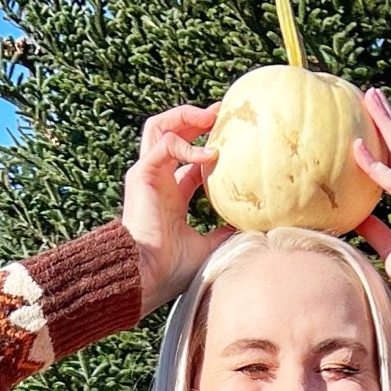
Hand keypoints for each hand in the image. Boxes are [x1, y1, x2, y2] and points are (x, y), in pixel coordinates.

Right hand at [122, 104, 235, 314]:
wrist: (146, 277)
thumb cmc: (171, 269)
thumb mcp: (208, 247)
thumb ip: (224, 234)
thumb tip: (250, 228)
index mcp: (171, 196)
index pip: (189, 160)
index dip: (208, 145)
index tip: (232, 135)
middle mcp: (158, 181)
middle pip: (170, 133)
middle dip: (193, 119)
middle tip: (220, 113)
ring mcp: (147, 175)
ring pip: (159, 127)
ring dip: (185, 117)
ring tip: (211, 116)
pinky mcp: (141, 175)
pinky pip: (164, 145)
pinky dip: (187, 146)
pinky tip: (210, 155)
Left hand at [351, 88, 390, 329]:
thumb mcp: (390, 250)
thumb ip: (376, 229)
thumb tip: (354, 216)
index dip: (388, 145)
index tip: (371, 126)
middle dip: (388, 121)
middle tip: (370, 95)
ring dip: (386, 126)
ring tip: (368, 100)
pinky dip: (376, 169)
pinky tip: (358, 150)